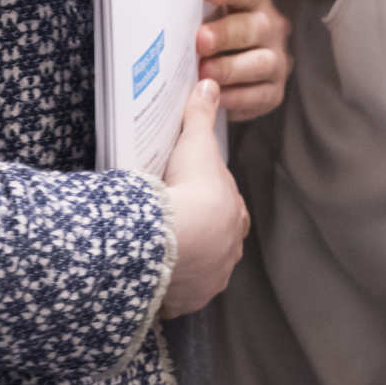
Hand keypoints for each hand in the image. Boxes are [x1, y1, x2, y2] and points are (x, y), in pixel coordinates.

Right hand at [160, 80, 249, 317]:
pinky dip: (166, 290)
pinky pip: (177, 297)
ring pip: (199, 272)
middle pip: (216, 244)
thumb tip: (209, 84)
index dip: (212, 204)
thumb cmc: (189, 188)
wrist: (173, 237)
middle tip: (174, 228)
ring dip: (184, 265)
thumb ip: (201, 115)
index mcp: (235, 217)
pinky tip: (150, 281)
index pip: (228, 210)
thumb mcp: (196, 144)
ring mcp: (209, 279)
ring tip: (158, 256)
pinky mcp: (186, 301)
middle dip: (200, 237)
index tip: (193, 200)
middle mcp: (228, 252)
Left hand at [197, 0, 290, 119]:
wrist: (230, 73)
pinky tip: (215, 97)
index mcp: (255, 1)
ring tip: (203, 73)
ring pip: (261, 62)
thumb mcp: (204, 16)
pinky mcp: (274, 90)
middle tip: (201, 41)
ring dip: (230, 68)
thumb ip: (193, 9)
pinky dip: (236, 97)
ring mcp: (276, 60)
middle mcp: (271, 28)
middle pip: (256, 27)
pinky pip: (259, 95)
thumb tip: (164, 4)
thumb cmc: (210, 37)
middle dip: (227, 33)